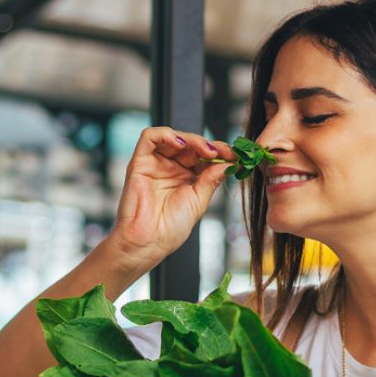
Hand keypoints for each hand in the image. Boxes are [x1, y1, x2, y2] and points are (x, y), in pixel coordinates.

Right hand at [109, 126, 235, 267]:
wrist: (149, 242)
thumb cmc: (170, 228)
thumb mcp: (198, 201)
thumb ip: (211, 179)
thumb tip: (229, 163)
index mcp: (185, 177)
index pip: (203, 156)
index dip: (220, 153)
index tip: (235, 156)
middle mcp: (170, 167)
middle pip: (190, 144)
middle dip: (209, 145)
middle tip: (224, 152)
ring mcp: (155, 163)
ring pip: (173, 137)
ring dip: (192, 139)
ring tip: (207, 151)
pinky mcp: (139, 162)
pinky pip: (149, 137)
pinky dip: (166, 134)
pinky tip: (182, 144)